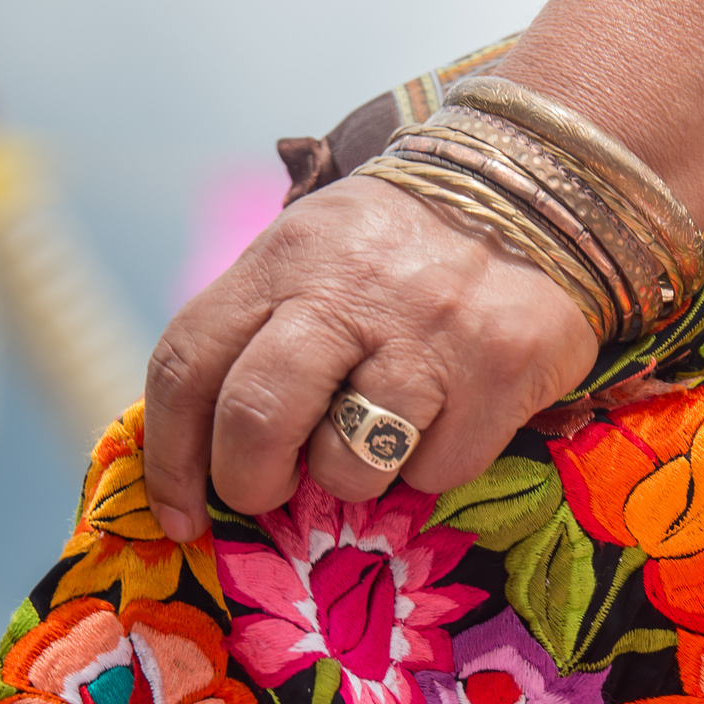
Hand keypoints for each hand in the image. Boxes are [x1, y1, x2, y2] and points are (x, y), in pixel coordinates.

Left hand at [142, 173, 600, 541]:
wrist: (533, 189)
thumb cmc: (396, 247)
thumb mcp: (309, 253)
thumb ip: (255, 332)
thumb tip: (203, 453)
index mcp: (284, 259)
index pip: (188, 364)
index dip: (170, 456)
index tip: (178, 513)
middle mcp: (350, 290)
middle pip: (257, 419)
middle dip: (248, 482)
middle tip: (267, 495)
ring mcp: (429, 332)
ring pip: (348, 464)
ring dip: (352, 476)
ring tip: (378, 434)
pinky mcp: (501, 370)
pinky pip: (437, 471)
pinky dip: (431, 464)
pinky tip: (448, 416)